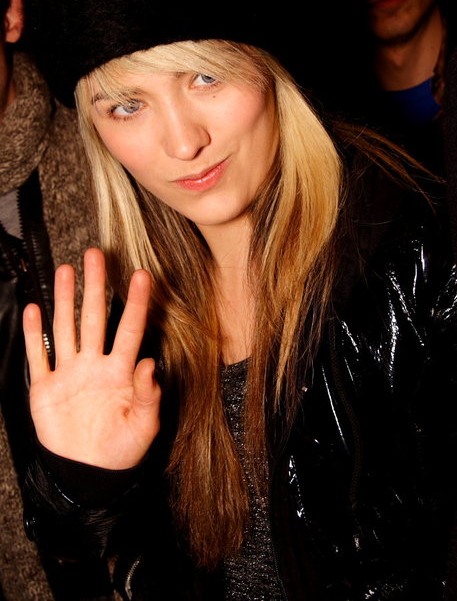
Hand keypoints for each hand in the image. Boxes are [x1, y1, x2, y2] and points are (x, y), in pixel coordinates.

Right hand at [24, 248, 160, 469]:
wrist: (89, 473)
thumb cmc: (122, 450)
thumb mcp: (143, 426)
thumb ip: (147, 395)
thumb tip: (149, 363)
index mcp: (120, 372)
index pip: (129, 329)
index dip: (136, 303)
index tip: (143, 276)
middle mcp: (94, 364)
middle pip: (94, 317)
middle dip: (95, 286)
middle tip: (96, 255)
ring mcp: (69, 373)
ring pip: (66, 328)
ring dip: (64, 300)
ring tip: (66, 270)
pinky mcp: (45, 388)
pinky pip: (38, 356)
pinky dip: (34, 335)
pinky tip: (33, 310)